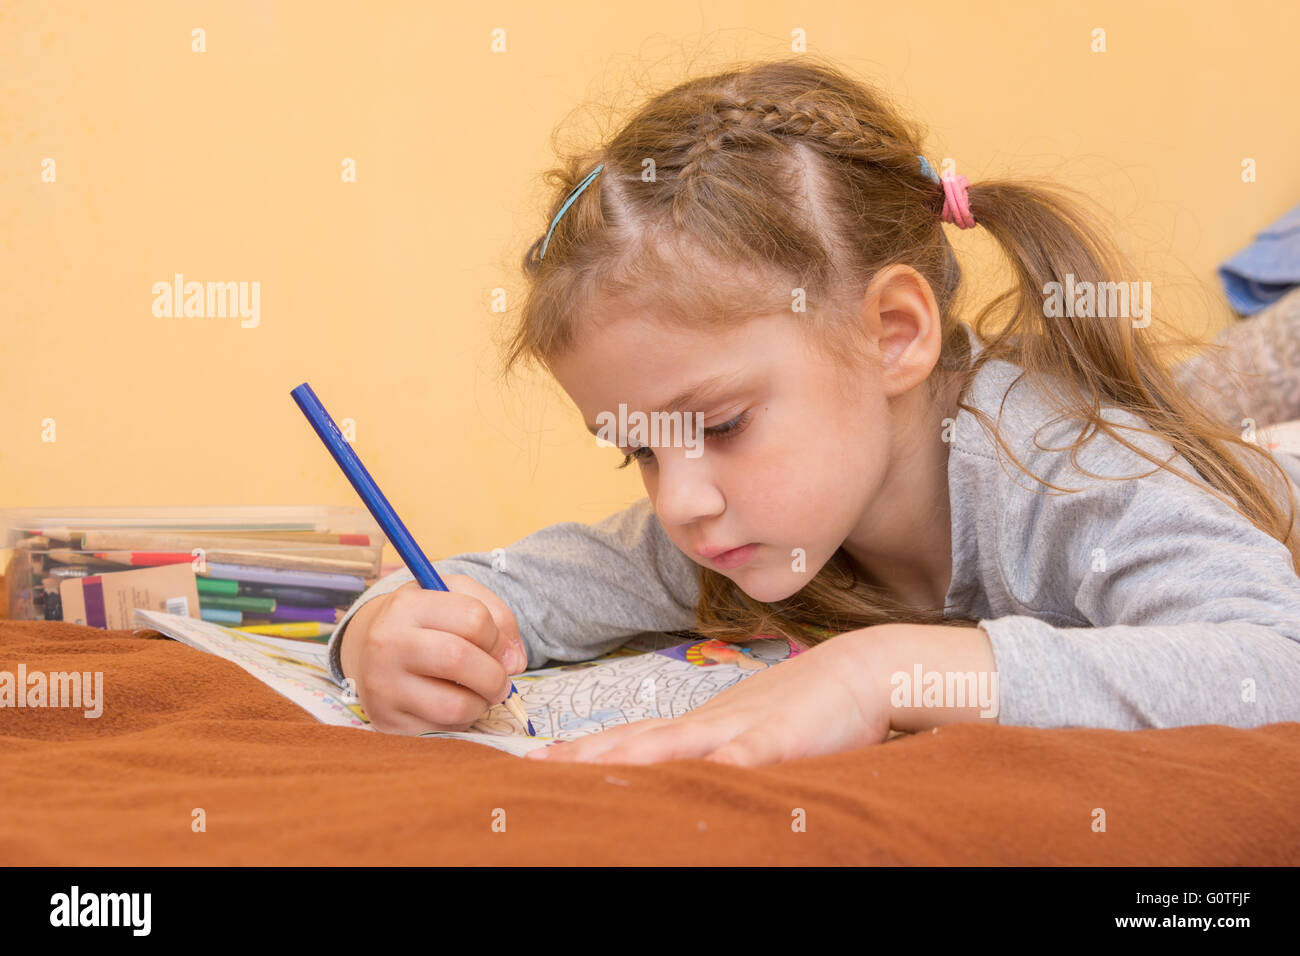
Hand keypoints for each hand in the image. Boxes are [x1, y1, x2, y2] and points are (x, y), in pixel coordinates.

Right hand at [343, 574, 527, 734]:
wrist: (370, 654)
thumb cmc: (424, 623)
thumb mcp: (455, 597)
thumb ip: (496, 615)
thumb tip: (515, 662)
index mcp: (407, 606)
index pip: (473, 618)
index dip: (501, 638)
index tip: (503, 650)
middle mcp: (388, 644)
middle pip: (460, 660)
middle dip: (495, 676)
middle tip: (501, 680)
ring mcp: (383, 687)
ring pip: (455, 705)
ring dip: (481, 703)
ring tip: (477, 693)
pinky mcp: (388, 722)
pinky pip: (444, 730)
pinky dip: (462, 721)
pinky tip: (452, 705)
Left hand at [525, 630, 890, 766]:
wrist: (862, 669)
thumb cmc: (806, 706)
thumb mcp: (751, 733)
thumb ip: (716, 755)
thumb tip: (682, 778)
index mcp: (702, 725)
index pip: (632, 739)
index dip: (584, 751)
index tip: (537, 762)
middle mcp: (710, 724)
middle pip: (636, 741)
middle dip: (584, 756)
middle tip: (532, 769)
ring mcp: (743, 728)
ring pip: (676, 746)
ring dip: (629, 758)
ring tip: (585, 772)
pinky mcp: (783, 738)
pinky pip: (749, 755)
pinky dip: (723, 768)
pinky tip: (703, 779)